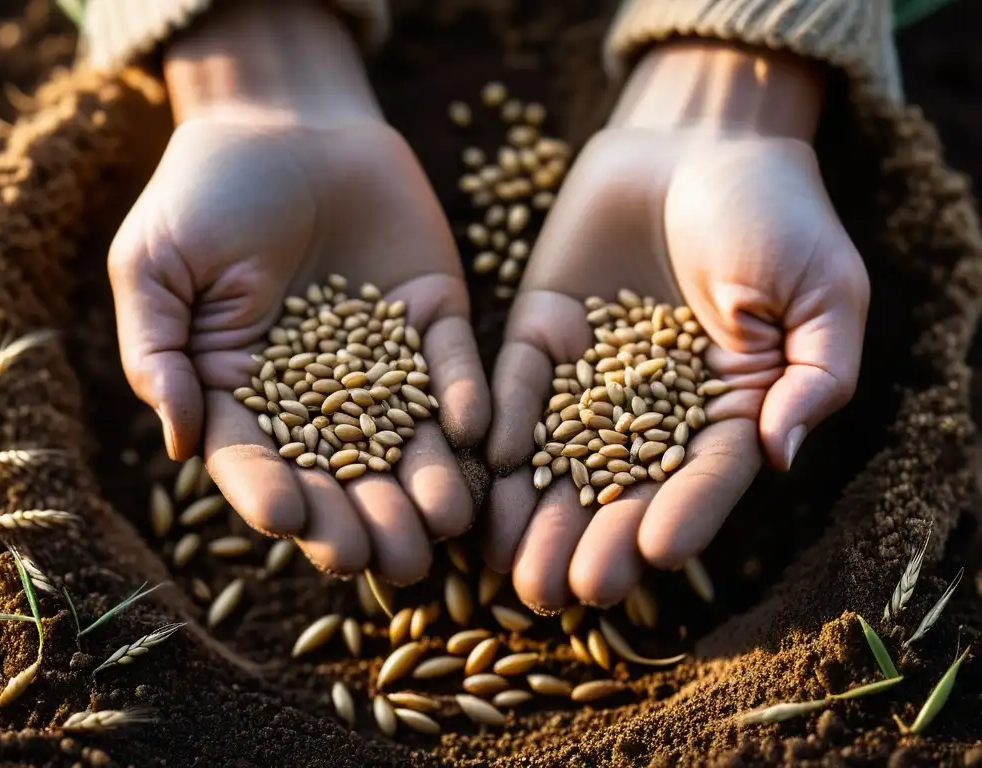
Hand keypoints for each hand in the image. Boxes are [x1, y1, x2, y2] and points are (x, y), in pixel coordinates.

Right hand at [109, 0, 488, 584]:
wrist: (286, 121)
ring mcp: (384, 361)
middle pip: (342, 473)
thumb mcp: (155, 265)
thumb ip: (160, 351)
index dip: (272, 494)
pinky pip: (454, 365)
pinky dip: (465, 395)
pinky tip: (474, 431)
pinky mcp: (435, 320)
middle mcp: (320, 394)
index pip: (257, 461)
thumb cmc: (204, 192)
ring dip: (427, 483)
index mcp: (245, 392)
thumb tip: (177, 442)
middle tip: (385, 559)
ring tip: (444, 523)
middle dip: (363, 518)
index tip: (289, 523)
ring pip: (408, 438)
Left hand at [484, 40, 868, 610]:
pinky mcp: (539, 333)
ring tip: (506, 561)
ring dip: (532, 508)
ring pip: (557, 454)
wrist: (698, 139)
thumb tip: (782, 453)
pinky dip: (499, 424)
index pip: (704, 476)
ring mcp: (590, 374)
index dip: (684, 514)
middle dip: (590, 538)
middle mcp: (651, 407)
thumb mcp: (824, 290)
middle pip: (619, 486)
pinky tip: (483, 465)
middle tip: (560, 590)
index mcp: (726, 408)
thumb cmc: (778, 211)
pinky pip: (516, 387)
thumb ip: (813, 373)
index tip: (656, 553)